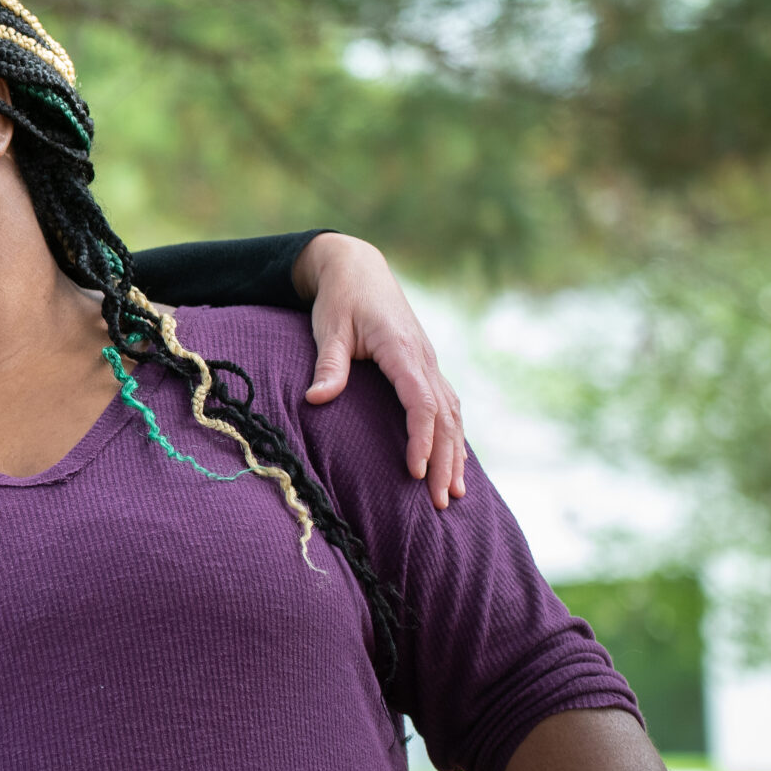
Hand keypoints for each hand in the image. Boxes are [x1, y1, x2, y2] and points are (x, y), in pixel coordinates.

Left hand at [289, 232, 466, 508]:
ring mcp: (429, 363)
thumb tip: (316, 400)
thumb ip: (328, 364)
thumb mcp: (329, 327)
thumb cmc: (340, 298)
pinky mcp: (425, 367)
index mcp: (402, 349)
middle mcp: (424, 358)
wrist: (358, 268)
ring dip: (455, 454)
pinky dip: (453, 437)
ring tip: (454, 495)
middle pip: (444, 416)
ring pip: (452, 415)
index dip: (421, 437)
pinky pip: (446, 407)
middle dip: (445, 460)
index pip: (420, 400)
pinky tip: (455, 464)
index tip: (416, 470)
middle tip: (440, 502)